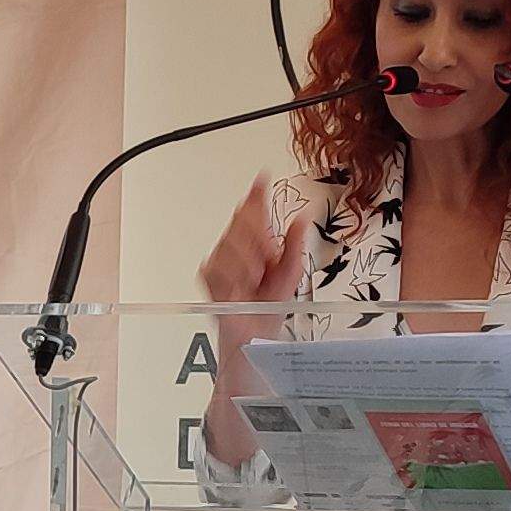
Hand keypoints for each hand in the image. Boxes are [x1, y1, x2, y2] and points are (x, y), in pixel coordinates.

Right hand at [196, 173, 314, 307]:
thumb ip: (294, 247)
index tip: (263, 178)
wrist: (252, 333)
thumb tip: (301, 221)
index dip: (258, 193)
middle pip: (242, 222)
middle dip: (258, 236)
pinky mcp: (209, 275)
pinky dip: (236, 274)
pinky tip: (242, 283)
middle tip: (270, 253)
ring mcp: (222, 261)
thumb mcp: (291, 275)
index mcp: (258, 243)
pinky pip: (220, 265)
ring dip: (249, 261)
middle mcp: (237, 248)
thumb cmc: (268, 306)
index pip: (255, 210)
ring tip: (257, 277)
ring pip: (231, 243)